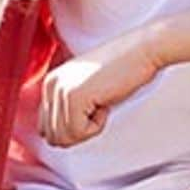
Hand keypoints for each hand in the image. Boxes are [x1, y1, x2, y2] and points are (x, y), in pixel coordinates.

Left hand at [38, 28, 161, 146]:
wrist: (142, 51)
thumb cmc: (122, 71)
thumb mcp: (86, 88)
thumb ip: (65, 108)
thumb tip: (52, 138)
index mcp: (50, 83)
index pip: (46, 129)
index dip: (73, 129)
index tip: (92, 108)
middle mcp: (50, 85)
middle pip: (54, 137)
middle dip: (79, 131)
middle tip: (98, 106)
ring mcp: (60, 90)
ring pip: (65, 137)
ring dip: (88, 128)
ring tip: (101, 102)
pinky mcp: (74, 97)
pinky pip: (80, 132)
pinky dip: (97, 125)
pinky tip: (105, 102)